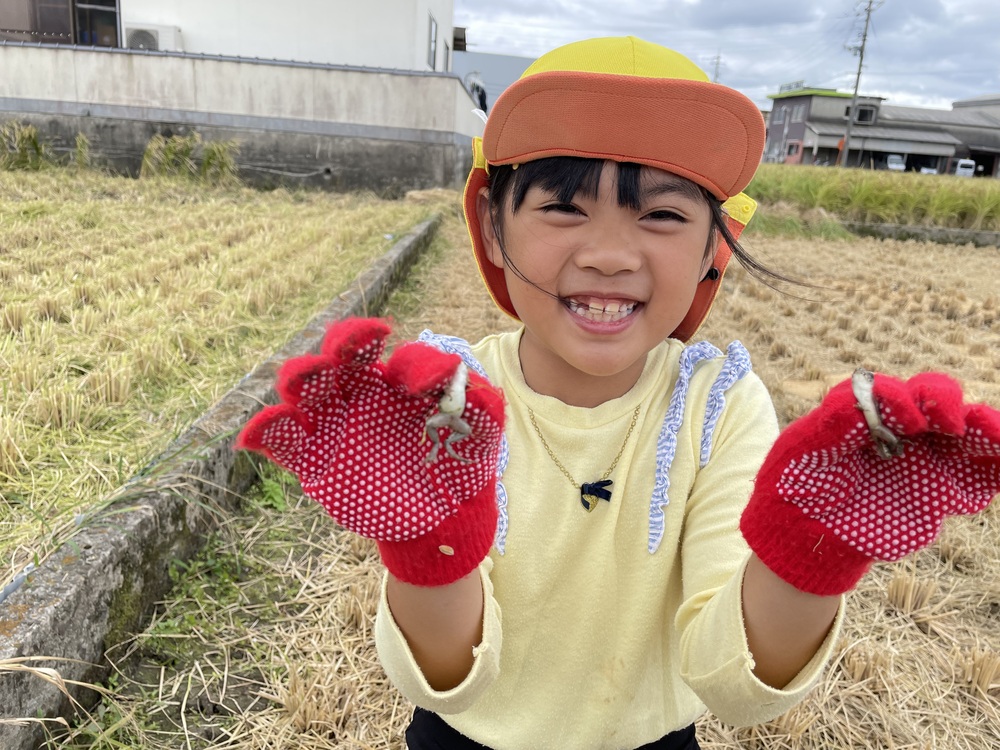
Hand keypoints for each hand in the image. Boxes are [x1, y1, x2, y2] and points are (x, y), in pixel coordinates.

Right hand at [237, 317, 505, 585]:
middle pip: (342, 353)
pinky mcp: (312, 458)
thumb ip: (482, 409)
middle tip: (353, 345)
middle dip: (344, 344)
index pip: (404, 358)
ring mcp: (334, 422)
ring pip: (307, 387)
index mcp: (402, 380)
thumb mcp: (481, 438)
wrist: (436, 517)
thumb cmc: (459, 465)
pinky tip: (253, 435)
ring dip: (302, 376)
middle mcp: (363, 391)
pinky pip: (282, 440)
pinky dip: (265, 432)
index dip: (412, 364)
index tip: (423, 383)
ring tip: (303, 381)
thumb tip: (477, 390)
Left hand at [741, 369, 999, 594]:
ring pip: (966, 430)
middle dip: (942, 401)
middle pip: (932, 397)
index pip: (887, 392)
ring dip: (985, 426)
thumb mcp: (799, 452)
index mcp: (862, 412)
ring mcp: (925, 456)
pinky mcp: (945, 489)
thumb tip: (862, 408)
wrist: (808, 535)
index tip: (904, 423)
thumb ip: (831, 426)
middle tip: (944, 425)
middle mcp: (898, 427)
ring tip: (994, 437)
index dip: (898, 399)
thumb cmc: (795, 485)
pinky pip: (983, 472)